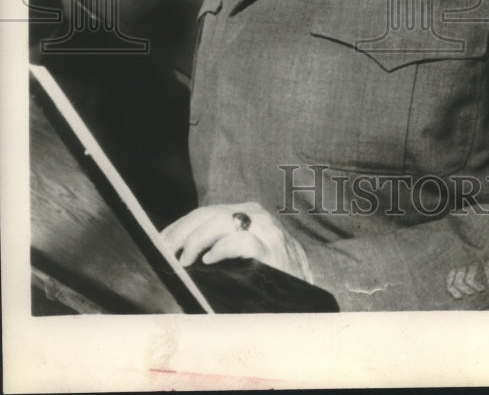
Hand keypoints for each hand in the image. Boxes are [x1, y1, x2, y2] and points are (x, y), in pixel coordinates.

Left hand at [161, 202, 312, 282]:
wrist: (304, 300)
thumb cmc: (268, 280)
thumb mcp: (243, 257)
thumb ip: (219, 247)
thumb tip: (178, 254)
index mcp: (246, 214)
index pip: (205, 212)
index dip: (179, 226)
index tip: (160, 242)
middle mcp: (256, 216)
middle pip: (208, 214)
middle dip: (180, 232)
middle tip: (163, 252)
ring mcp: (265, 231)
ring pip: (221, 221)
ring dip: (195, 239)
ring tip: (183, 260)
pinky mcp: (272, 251)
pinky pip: (241, 241)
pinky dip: (221, 248)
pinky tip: (209, 260)